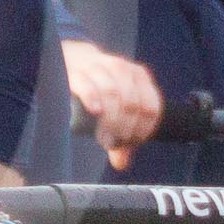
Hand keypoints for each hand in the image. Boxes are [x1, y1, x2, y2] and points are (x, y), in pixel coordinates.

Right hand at [60, 39, 161, 169]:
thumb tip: (120, 164)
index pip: (151, 108)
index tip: (129, 143)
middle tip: (112, 144)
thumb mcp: (116, 106)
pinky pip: (89, 85)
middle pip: (131, 104)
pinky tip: (95, 112)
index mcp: (140, 77)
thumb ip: (121, 134)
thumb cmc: (99, 88)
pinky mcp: (78, 71)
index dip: (142, 130)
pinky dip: (93, 99)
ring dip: (110, 121)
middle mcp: (124, 70)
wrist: (73, 59)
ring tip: (103, 139)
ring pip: (112, 94)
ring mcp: (101, 67)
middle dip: (123, 129)